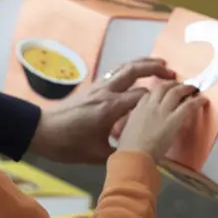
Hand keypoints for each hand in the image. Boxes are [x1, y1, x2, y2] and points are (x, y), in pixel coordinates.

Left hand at [27, 58, 176, 164]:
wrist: (41, 131)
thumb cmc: (67, 144)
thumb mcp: (96, 155)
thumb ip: (120, 151)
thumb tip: (138, 152)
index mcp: (110, 108)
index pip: (143, 95)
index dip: (161, 96)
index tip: (175, 98)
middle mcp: (106, 92)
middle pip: (135, 70)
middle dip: (156, 69)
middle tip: (173, 73)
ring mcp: (98, 87)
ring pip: (125, 66)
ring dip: (144, 63)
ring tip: (160, 64)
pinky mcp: (92, 87)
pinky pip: (116, 72)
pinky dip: (130, 68)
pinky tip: (136, 73)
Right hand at [116, 81, 205, 158]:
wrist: (134, 156)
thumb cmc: (128, 150)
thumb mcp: (126, 131)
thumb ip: (133, 124)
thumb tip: (138, 125)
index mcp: (138, 109)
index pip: (149, 94)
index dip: (159, 91)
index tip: (165, 92)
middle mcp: (150, 106)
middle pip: (162, 88)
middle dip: (173, 84)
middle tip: (180, 85)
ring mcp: (162, 111)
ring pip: (176, 92)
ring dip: (186, 88)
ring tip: (193, 88)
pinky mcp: (173, 120)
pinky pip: (188, 106)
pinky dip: (197, 101)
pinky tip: (202, 100)